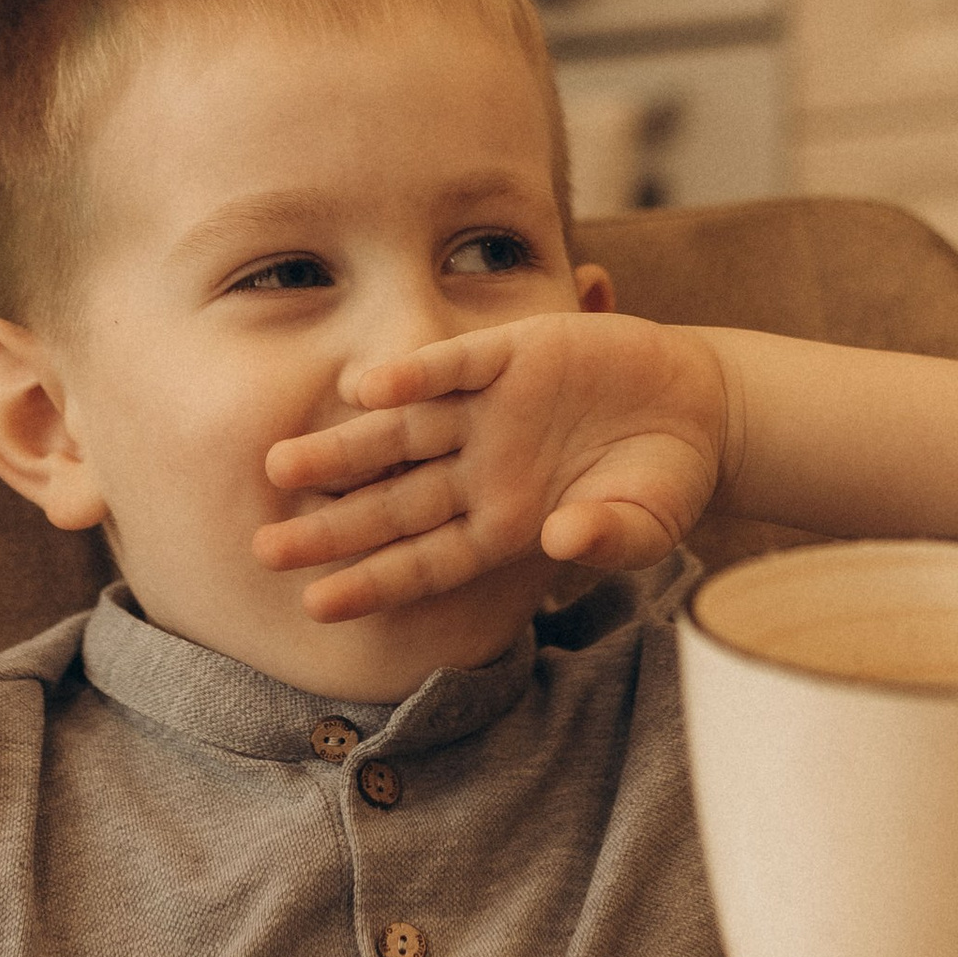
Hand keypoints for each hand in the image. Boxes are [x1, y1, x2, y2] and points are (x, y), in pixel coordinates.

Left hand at [255, 312, 730, 623]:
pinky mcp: (515, 351)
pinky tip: (367, 387)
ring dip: (344, 448)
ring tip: (281, 465)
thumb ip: (607, 537)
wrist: (696, 407)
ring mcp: (491, 410)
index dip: (372, 583)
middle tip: (261, 548)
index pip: (425, 561)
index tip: (314, 606)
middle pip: (392, 502)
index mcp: (504, 525)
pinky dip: (416, 373)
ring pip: (402, 431)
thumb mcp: (646, 523)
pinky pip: (454, 364)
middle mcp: (481, 470)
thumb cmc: (661, 483)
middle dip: (330, 527)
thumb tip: (563, 540)